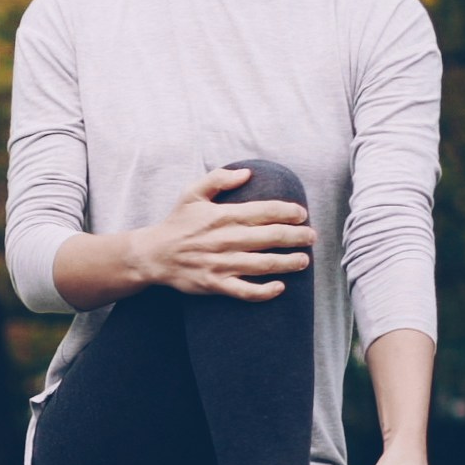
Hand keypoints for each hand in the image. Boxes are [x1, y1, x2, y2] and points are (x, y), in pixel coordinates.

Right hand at [130, 167, 313, 299]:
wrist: (153, 255)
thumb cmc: (176, 223)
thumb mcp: (192, 193)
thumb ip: (218, 179)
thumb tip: (247, 172)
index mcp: (224, 216)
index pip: (265, 211)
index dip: (289, 212)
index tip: (302, 214)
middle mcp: (227, 240)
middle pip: (272, 237)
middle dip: (297, 237)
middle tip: (311, 237)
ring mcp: (222, 263)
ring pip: (264, 264)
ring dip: (288, 262)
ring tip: (303, 260)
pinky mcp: (216, 284)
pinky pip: (245, 291)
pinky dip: (264, 291)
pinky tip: (279, 287)